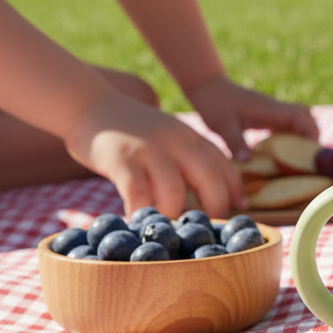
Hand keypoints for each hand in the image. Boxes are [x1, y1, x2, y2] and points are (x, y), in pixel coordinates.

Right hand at [64, 91, 245, 217]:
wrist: (90, 104)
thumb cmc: (134, 130)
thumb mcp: (170, 135)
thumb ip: (189, 157)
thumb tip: (211, 193)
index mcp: (191, 136)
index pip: (223, 163)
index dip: (234, 188)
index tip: (241, 207)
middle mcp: (176, 141)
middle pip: (208, 177)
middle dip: (214, 206)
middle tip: (207, 225)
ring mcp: (149, 150)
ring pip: (174, 191)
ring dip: (174, 214)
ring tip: (169, 227)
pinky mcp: (121, 159)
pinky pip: (137, 194)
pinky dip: (140, 213)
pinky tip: (137, 223)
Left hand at [185, 75, 317, 161]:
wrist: (208, 88)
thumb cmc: (215, 104)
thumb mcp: (223, 125)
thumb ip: (235, 142)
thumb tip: (246, 162)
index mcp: (270, 109)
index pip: (300, 117)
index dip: (310, 134)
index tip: (311, 152)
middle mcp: (276, 109)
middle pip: (305, 118)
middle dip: (312, 136)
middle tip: (310, 157)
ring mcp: (272, 111)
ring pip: (298, 121)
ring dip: (303, 136)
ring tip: (301, 158)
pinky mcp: (267, 115)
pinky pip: (286, 125)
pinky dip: (291, 137)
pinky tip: (285, 152)